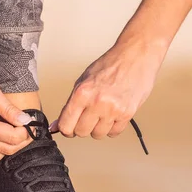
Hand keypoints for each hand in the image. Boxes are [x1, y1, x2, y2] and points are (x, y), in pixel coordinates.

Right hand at [0, 44, 32, 167]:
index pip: (11, 137)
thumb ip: (8, 108)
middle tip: (28, 129)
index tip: (32, 123)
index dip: (26, 132)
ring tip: (14, 135)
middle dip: (21, 141)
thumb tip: (25, 121)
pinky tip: (0, 139)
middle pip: (5, 150)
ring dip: (7, 150)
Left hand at [50, 38, 165, 138]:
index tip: (69, 127)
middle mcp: (97, 102)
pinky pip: (114, 133)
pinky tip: (112, 115)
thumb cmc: (109, 65)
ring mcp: (113, 109)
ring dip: (98, 128)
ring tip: (101, 113)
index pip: (66, 125)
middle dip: (81, 128)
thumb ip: (70, 105)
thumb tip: (56, 126)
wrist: (135, 56)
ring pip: (98, 135)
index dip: (66, 129)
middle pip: (81, 132)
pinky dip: (112, 127)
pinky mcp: (127, 113)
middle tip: (86, 118)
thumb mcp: (83, 81)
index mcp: (82, 92)